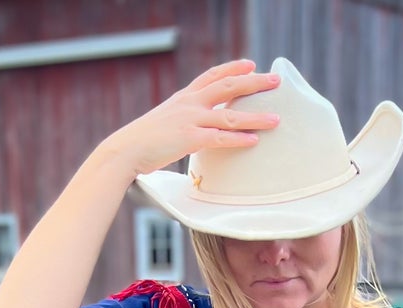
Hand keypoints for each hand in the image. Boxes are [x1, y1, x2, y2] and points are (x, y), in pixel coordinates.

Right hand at [103, 58, 281, 178]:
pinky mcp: (190, 139)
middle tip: (275, 81)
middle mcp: (190, 103)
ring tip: (276, 119)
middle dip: (254, 83)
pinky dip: (238, 139)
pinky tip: (254, 141)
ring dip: (255, 116)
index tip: (250, 64)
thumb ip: (182, 118)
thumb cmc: (144, 140)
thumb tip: (194, 127)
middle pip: (228, 87)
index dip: (233, 68)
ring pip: (230, 114)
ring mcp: (191, 120)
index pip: (212, 75)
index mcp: (184, 97)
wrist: (127, 148)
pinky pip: (220, 138)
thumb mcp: (165, 120)